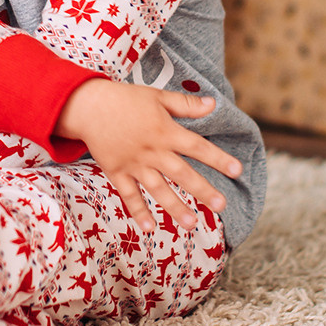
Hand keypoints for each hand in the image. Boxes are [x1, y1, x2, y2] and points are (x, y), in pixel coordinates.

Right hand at [54, 79, 242, 231]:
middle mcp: (152, 150)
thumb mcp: (157, 96)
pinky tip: (150, 229)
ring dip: (174, 207)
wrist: (88, 106)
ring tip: (191, 224)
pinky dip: (138, 212)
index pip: (197, 146)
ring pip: (157, 189)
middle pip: (181, 173)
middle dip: (202, 189)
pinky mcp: (116, 172)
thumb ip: (185, 104)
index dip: (217, 158)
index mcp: (165, 130)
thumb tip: (214, 104)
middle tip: (221, 205)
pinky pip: (128, 195)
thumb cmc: (125, 99)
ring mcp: (133, 164)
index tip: (237, 170)